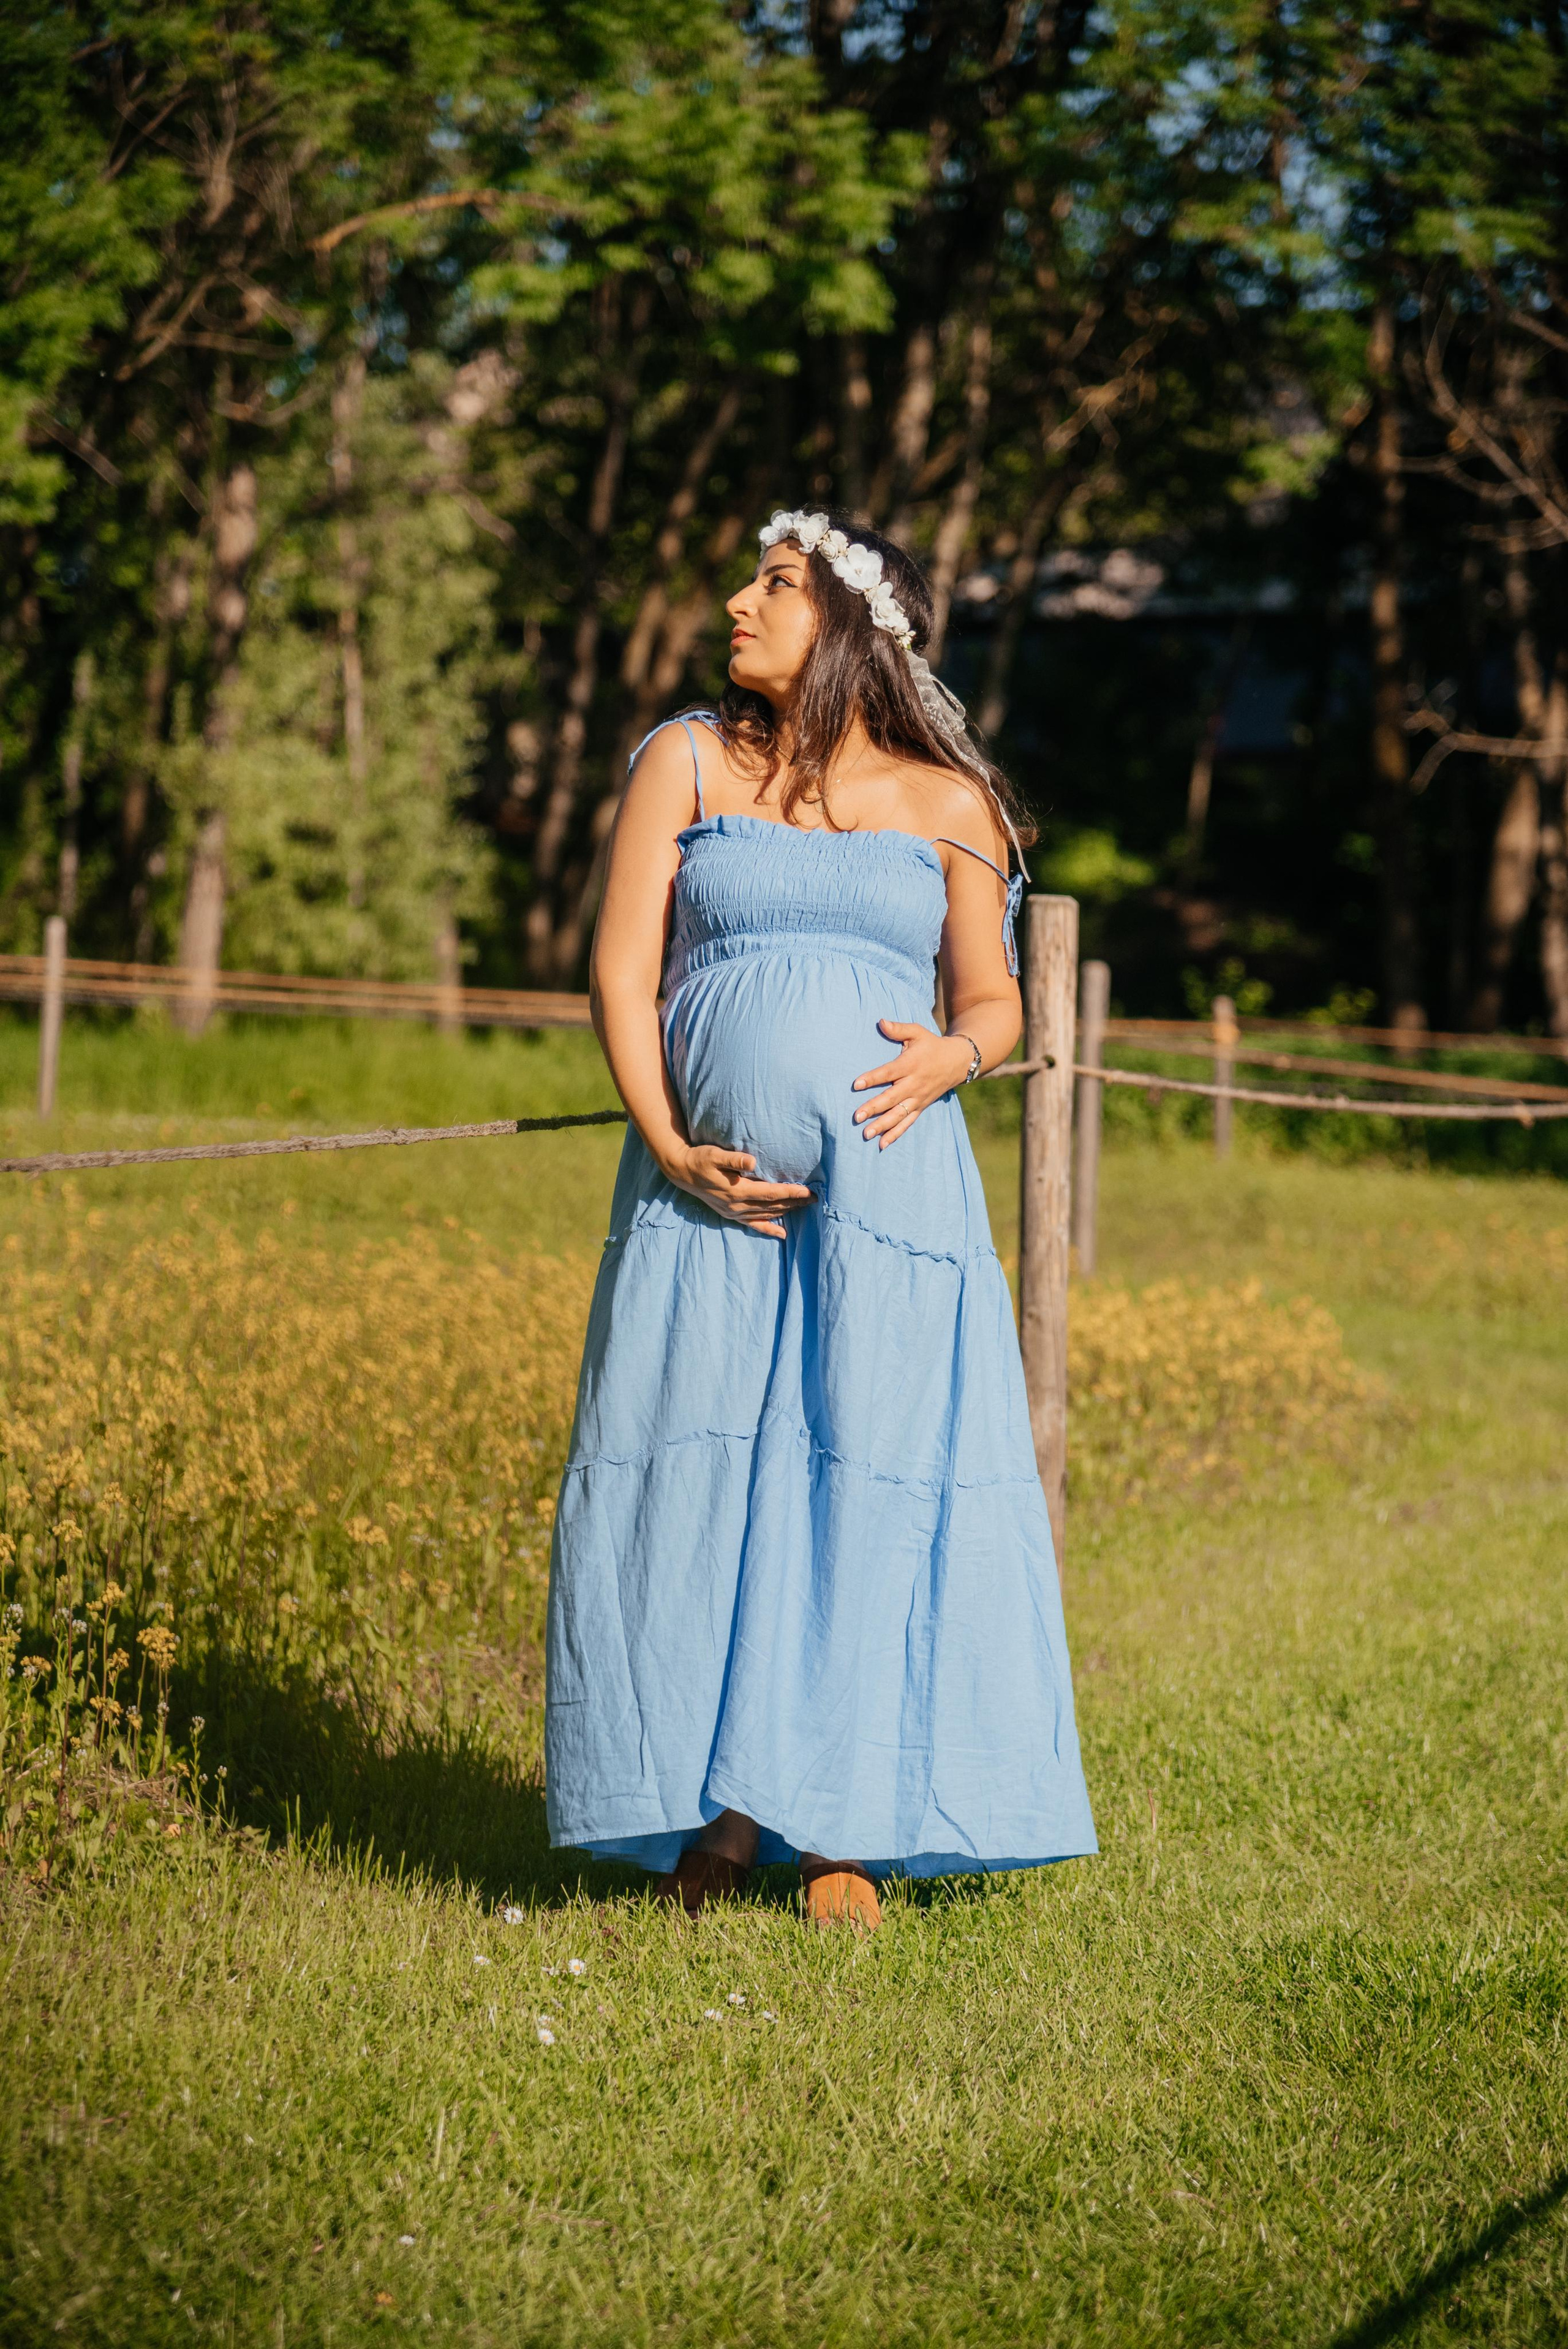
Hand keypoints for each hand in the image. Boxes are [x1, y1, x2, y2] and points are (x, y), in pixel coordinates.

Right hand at [662, 1142, 812, 1238]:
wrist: (682, 1172)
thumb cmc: (700, 1159)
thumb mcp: (715, 1154)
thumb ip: (734, 1159)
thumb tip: (752, 1162)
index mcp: (737, 1190)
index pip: (771, 1193)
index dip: (791, 1192)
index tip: (808, 1191)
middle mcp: (737, 1205)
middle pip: (773, 1205)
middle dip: (795, 1202)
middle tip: (816, 1199)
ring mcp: (734, 1212)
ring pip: (766, 1214)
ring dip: (786, 1211)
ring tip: (805, 1208)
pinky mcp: (731, 1214)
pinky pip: (753, 1225)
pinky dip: (768, 1229)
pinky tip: (782, 1234)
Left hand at [852, 1021, 974, 1148]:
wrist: (957, 1062)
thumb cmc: (932, 1045)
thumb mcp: (918, 1032)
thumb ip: (898, 1029)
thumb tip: (880, 1022)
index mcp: (911, 1064)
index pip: (889, 1072)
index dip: (873, 1078)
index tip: (857, 1084)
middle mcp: (914, 1084)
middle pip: (891, 1098)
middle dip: (873, 1107)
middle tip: (856, 1116)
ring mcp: (918, 1098)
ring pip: (899, 1114)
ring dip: (882, 1125)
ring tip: (866, 1134)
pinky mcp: (921, 1107)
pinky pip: (908, 1122)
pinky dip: (895, 1134)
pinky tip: (882, 1144)